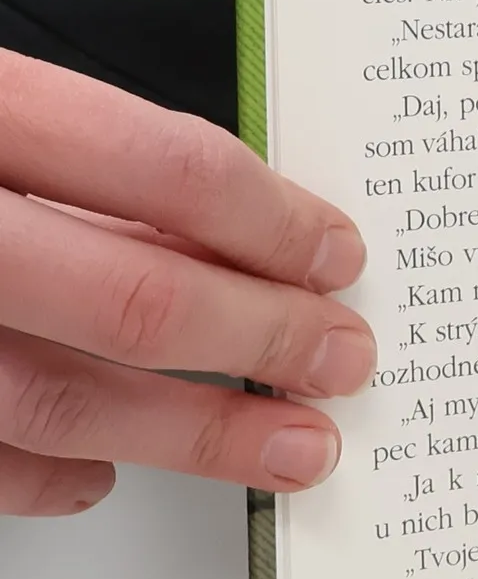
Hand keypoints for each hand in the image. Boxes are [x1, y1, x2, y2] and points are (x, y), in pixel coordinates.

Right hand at [0, 50, 373, 516]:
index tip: (341, 257)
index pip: (166, 168)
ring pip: (65, 401)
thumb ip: (94, 161)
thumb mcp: (0, 104)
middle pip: (137, 298)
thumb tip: (242, 226)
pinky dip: (55, 474)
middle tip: (343, 361)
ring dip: (198, 437)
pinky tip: (107, 471)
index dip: (276, 222)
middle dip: (267, 340)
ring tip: (292, 448)